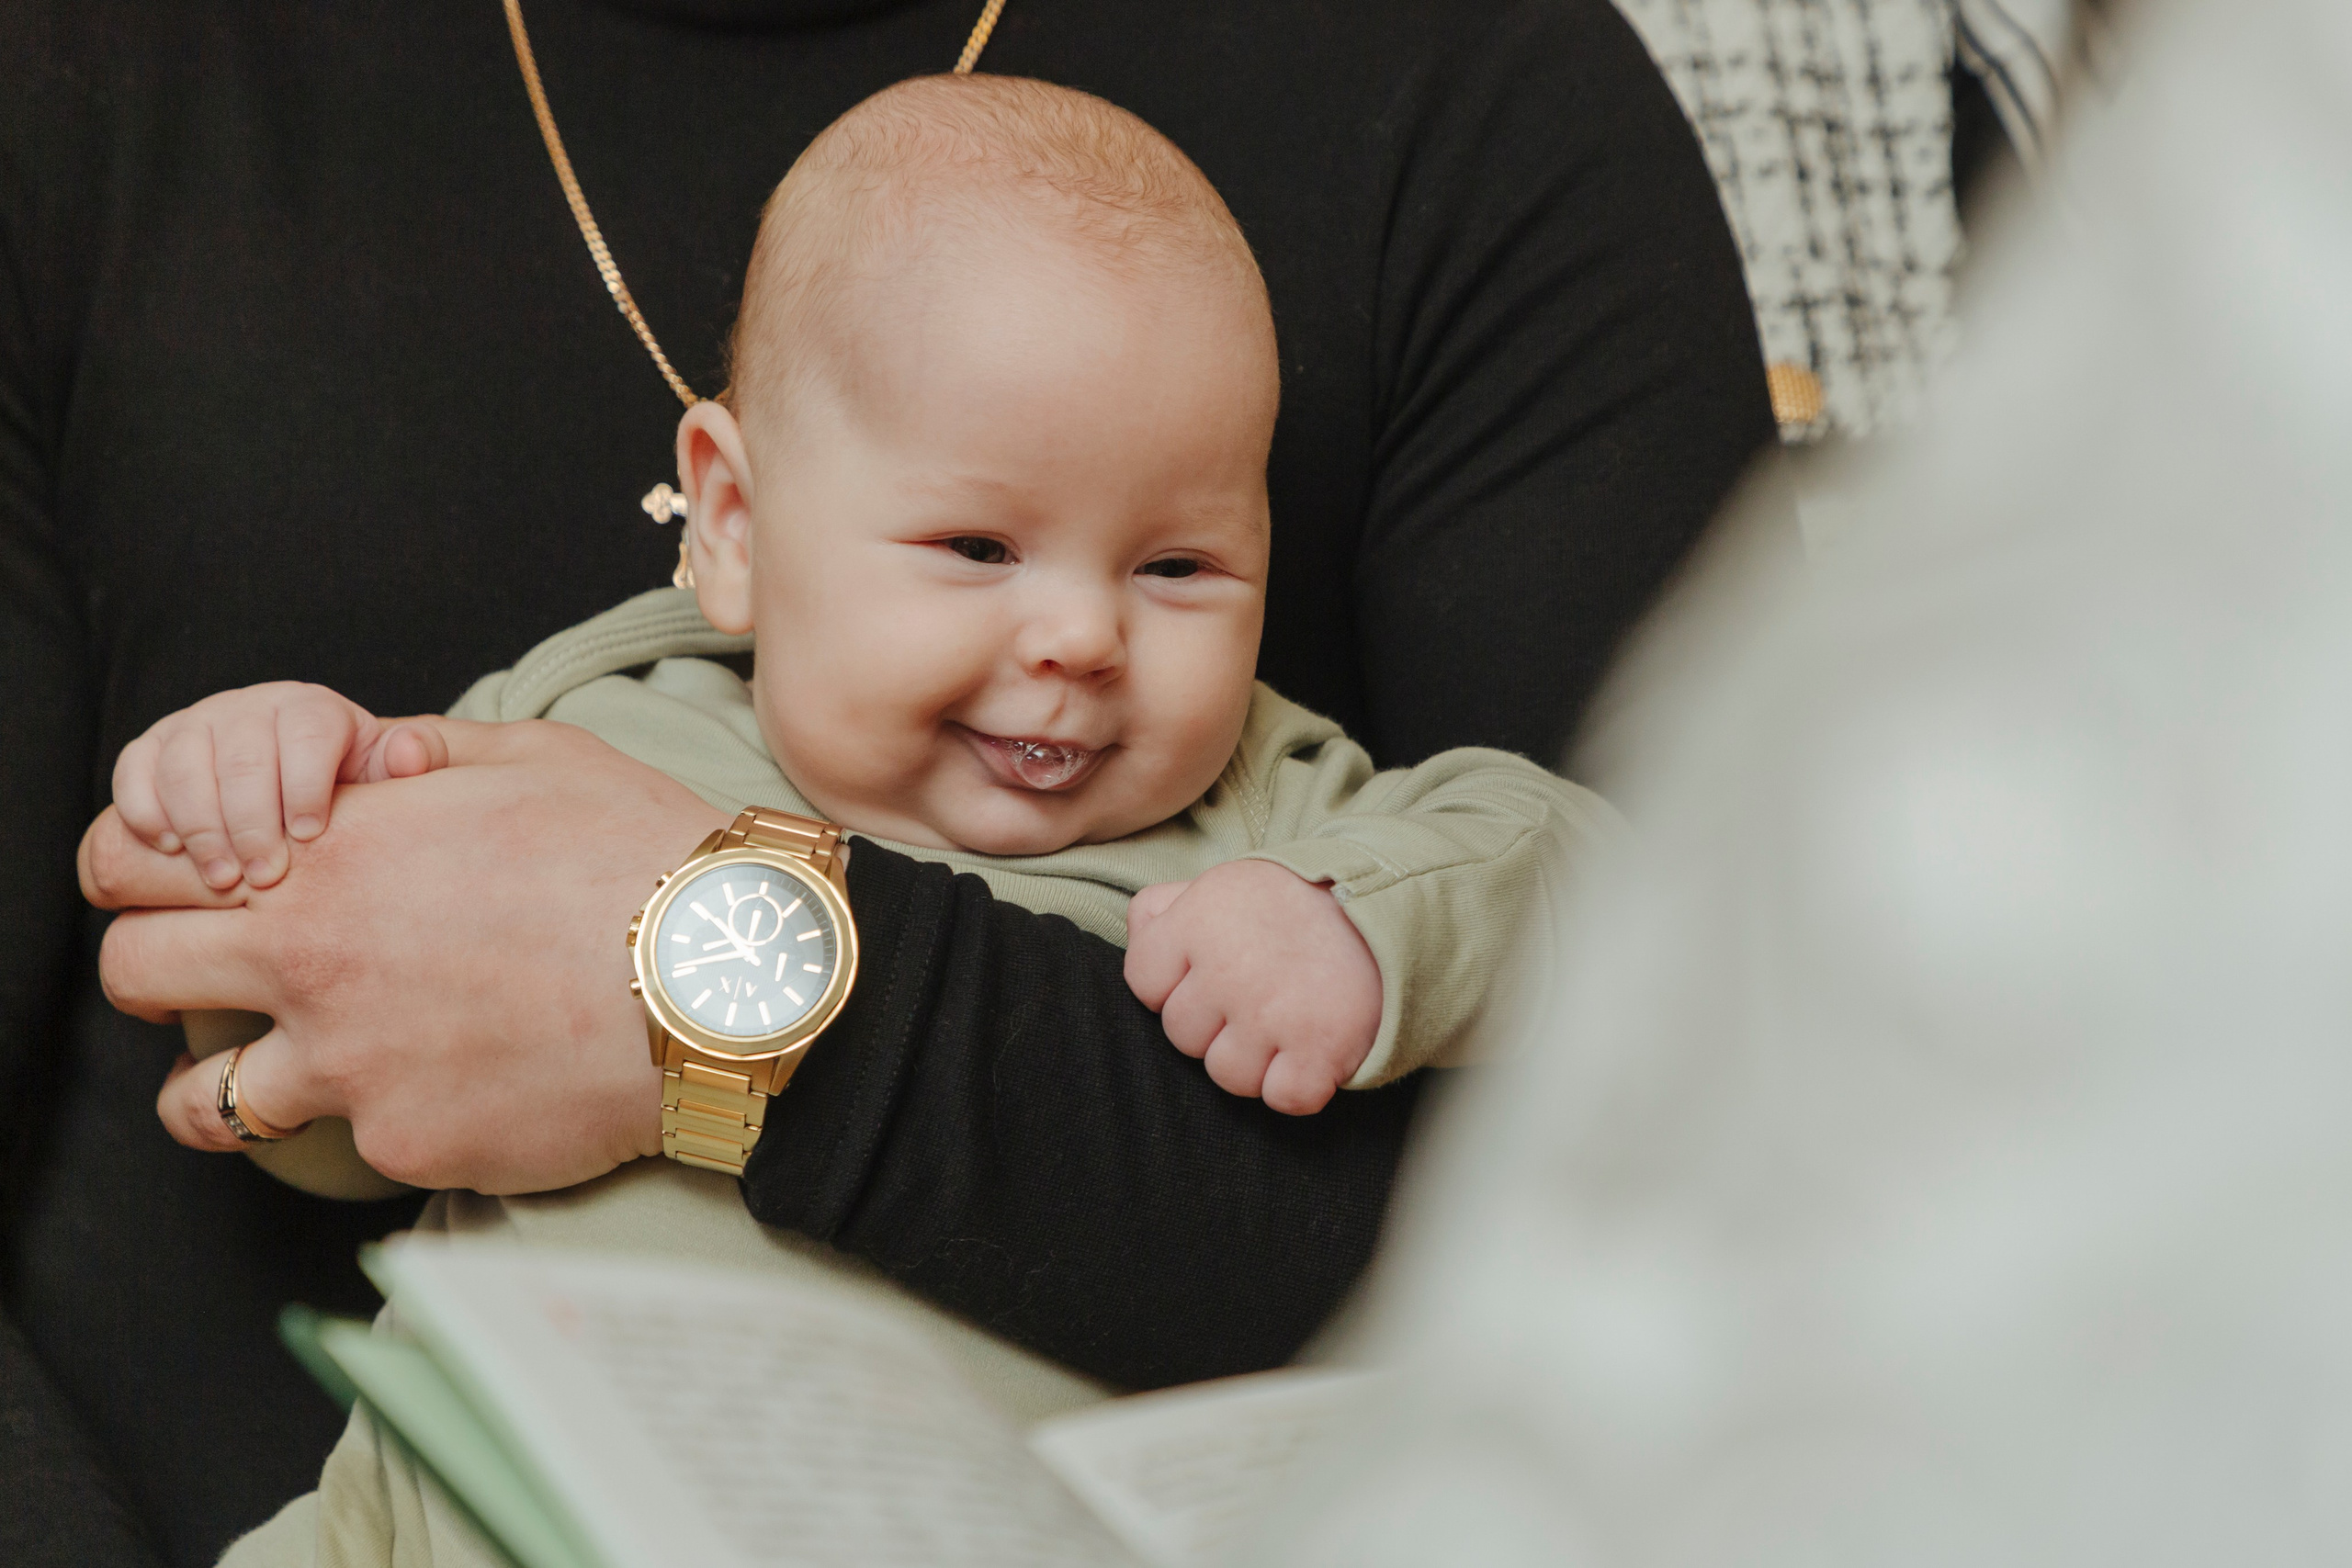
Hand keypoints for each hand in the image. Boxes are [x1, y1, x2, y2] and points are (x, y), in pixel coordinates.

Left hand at [82, 718, 728, 1192]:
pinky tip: (449, 1089)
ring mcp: (353, 1068)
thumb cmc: (645, 855)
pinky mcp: (409, 1144)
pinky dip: (382, 1120)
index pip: (135, 861)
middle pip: (132, 974)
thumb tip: (374, 762)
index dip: (138, 869)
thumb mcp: (535, 757)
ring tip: (281, 1073)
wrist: (733, 979)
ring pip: (198, 1103)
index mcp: (331, 854)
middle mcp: (315, 964)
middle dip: (155, 970)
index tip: (172, 885)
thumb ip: (423, 753)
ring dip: (217, 1085)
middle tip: (207, 977)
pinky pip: (350, 1144)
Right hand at [111, 681, 449, 891]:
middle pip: (241, 756)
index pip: (305, 734)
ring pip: (184, 765)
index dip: (305, 786)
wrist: (300, 787)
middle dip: (251, 822)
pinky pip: (134, 770)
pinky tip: (169, 848)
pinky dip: (144, 808)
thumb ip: (414, 759)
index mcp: (311, 709)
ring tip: (222, 878)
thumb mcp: (390, 775)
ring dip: (199, 826)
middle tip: (265, 878)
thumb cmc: (350, 790)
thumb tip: (410, 752)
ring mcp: (197, 725)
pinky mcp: (152, 750)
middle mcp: (250, 707)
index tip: (311, 837)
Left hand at [1123, 859, 1381, 1115]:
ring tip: (1282, 1023)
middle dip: (1213, 1024)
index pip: (1144, 983)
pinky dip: (1297, 1086)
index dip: (1173, 985)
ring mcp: (1272, 1014)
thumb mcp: (1223, 883)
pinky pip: (1284, 1098)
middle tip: (1254, 996)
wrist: (1384, 902)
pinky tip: (1307, 1054)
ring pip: (1227, 1075)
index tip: (1207, 974)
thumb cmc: (1291, 901)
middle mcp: (1228, 970)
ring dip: (1254, 1060)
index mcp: (1198, 922)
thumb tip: (1138, 935)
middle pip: (1182, 1036)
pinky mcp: (1319, 1048)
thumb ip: (1167, 906)